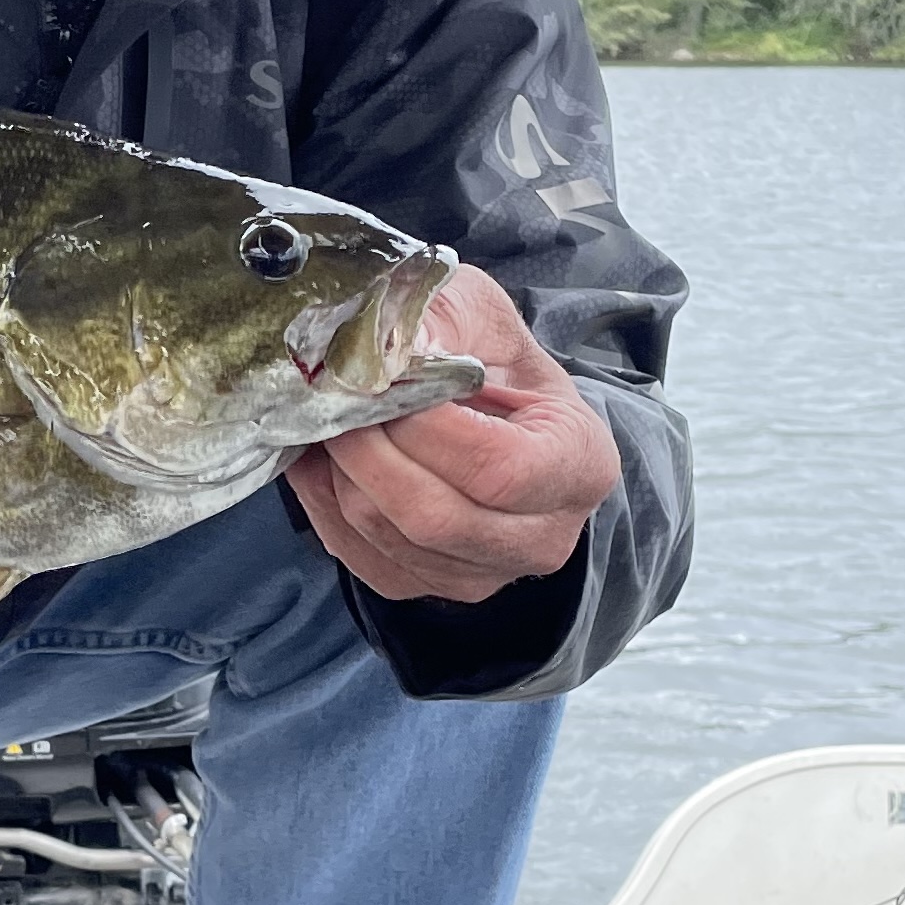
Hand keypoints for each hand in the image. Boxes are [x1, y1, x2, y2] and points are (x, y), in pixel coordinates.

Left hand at [289, 266, 618, 605]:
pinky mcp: (427, 587)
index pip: (500, 468)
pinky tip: (324, 456)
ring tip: (328, 418)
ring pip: (386, 536)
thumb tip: (383, 348)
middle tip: (333, 397)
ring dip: (339, 473)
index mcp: (581, 465)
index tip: (383, 381)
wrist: (494, 418)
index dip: (426, 430)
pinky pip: (356, 554)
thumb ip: (441, 321)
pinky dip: (324, 501)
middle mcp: (543, 536)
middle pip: (435, 517)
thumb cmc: (495, 363)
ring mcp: (485, 574)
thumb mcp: (483, 316)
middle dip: (367, 450)